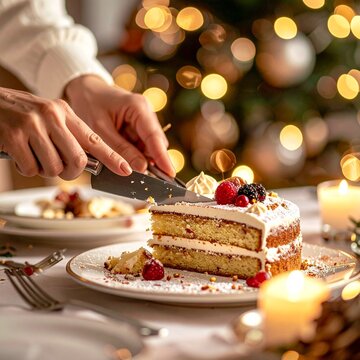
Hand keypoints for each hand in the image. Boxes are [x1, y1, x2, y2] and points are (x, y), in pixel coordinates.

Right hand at [0, 87, 131, 179]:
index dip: (112, 158)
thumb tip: (87, 162)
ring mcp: (33, 124)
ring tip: (35, 156)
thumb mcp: (50, 117)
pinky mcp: (14, 135)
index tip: (126, 170)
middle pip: (77, 160)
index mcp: (65, 112)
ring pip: (54, 167)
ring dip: (45, 170)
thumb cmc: (21, 115)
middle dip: (71, 172)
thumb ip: (69, 136)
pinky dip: (27, 169)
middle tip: (60, 168)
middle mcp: (52, 115)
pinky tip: (20, 155)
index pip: (94, 139)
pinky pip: (31, 168)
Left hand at [65, 75, 175, 176]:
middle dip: (149, 160)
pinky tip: (120, 149)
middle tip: (136, 174)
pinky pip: (141, 145)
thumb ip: (121, 150)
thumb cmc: (89, 105)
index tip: (170, 174)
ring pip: (149, 146)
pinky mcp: (140, 126)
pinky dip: (133, 152)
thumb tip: (142, 168)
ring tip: (118, 153)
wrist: (85, 90)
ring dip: (138, 156)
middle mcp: (146, 112)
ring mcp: (145, 119)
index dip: (162, 157)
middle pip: (155, 143)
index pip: (154, 137)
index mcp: (138, 107)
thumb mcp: (100, 130)